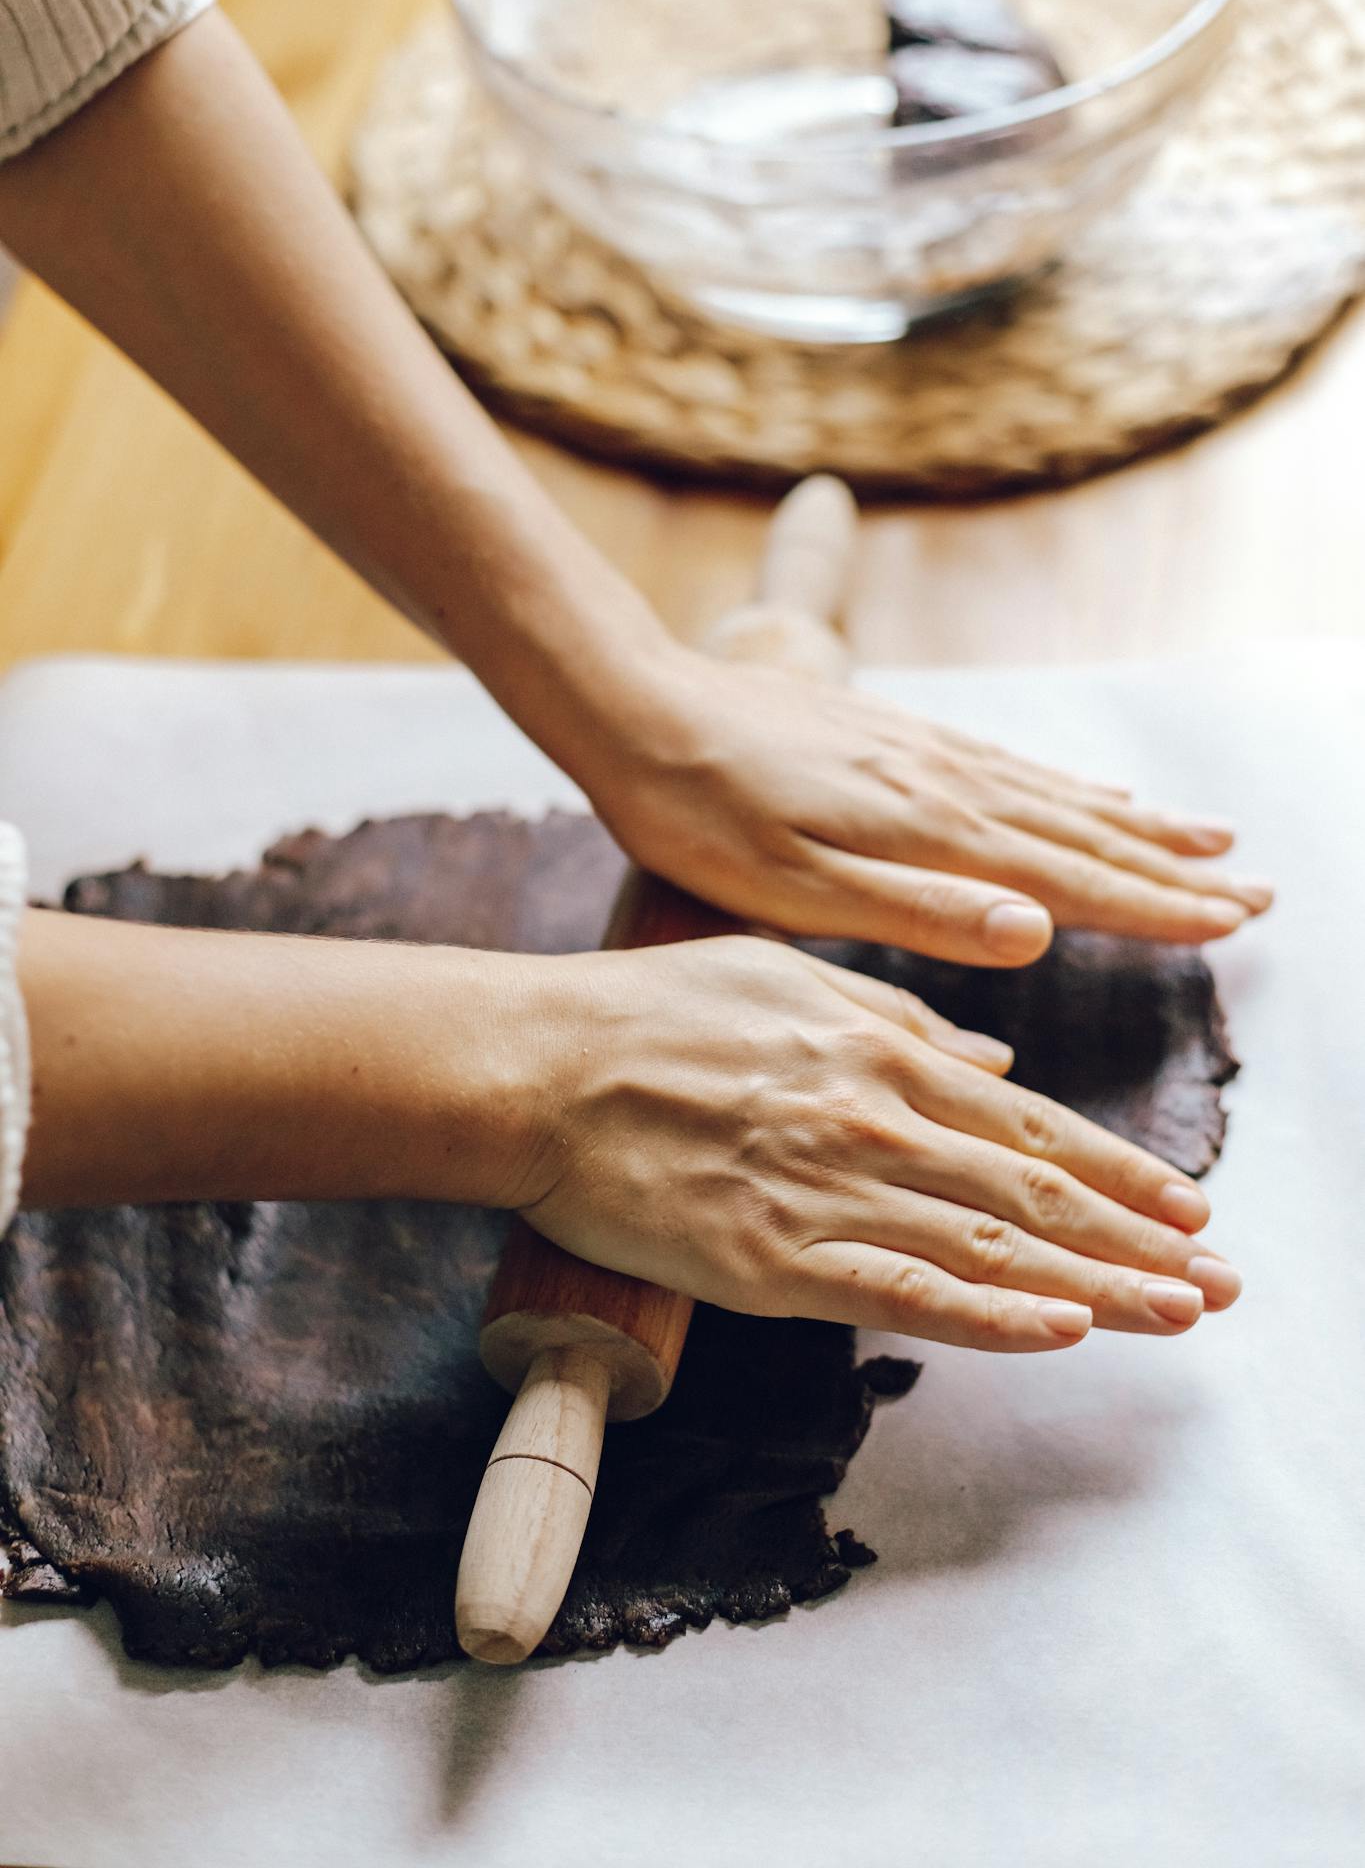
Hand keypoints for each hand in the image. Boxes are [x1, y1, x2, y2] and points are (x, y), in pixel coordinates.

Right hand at [516, 936, 1240, 1350]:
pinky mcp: (772, 1263)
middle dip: (1141, 1240)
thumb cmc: (654, 1011)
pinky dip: (991, 1316)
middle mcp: (874, 1122)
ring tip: (1180, 1315)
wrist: (540, 1067)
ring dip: (1100, 1284)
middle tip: (1220, 1281)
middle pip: (1034, 1193)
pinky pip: (900, 1294)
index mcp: (880, 1053)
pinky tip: (1062, 1329)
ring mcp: (827, 1195)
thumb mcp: (788, 979)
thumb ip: (897, 1019)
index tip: (1190, 1207)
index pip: (1031, 1125)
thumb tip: (993, 1063)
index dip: (1121, 1170)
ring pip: (989, 1249)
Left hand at [582, 649, 1271, 966]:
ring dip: (1137, 824)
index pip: (1068, 878)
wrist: (638, 710)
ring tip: (1208, 837)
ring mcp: (922, 753)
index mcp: (927, 830)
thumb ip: (916, 910)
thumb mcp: (791, 887)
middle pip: (1082, 834)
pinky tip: (1091, 792)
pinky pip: (1008, 766)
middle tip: (1258, 890)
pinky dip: (1067, 787)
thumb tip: (1037, 926)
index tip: (1231, 922)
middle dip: (1173, 868)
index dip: (1155, 906)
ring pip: (1054, 797)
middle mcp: (942, 784)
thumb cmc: (698, 817)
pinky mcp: (892, 737)